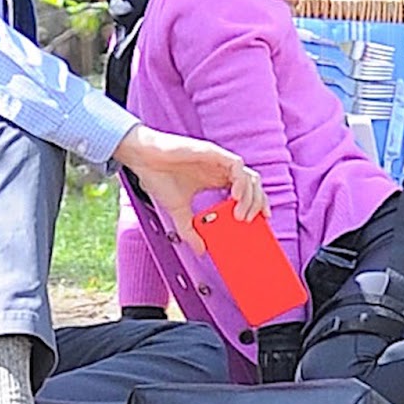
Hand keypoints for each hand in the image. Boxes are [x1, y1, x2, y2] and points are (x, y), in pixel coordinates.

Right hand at [112, 124, 266, 252]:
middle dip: (258, 203)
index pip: (247, 190)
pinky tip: (234, 197)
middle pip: (254, 184)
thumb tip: (200, 251)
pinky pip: (237, 166)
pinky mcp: (212, 153)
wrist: (143, 159)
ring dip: (250, 196)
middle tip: (251, 221)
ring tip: (241, 214)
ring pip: (249, 176)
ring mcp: (218, 161)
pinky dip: (241, 181)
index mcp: (216, 180)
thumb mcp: (177, 211)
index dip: (257, 204)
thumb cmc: (159, 177)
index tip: (261, 221)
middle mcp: (221, 170)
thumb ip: (190, 230)